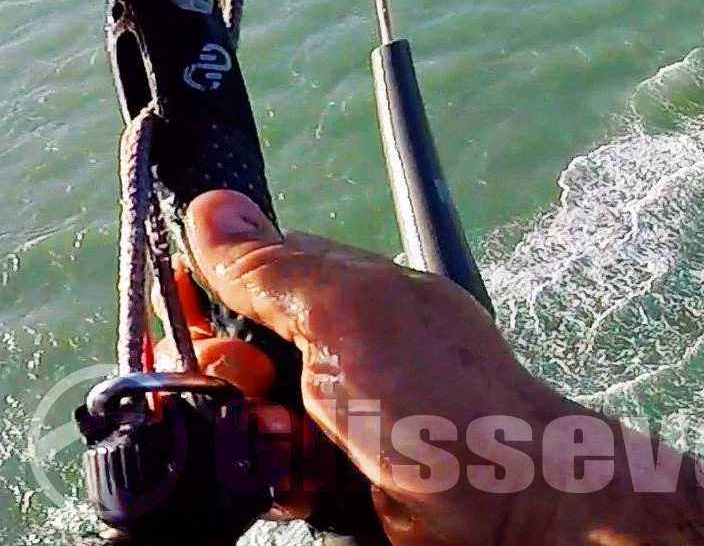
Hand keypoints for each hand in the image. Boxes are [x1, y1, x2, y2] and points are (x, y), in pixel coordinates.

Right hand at [186, 191, 703, 545]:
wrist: (506, 506)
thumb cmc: (443, 398)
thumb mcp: (347, 316)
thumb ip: (277, 269)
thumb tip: (214, 207)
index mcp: (358, 290)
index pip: (264, 267)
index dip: (218, 289)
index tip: (185, 310)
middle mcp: (353, 345)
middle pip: (250, 352)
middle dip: (236, 380)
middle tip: (263, 399)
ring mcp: (351, 412)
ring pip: (256, 419)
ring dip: (256, 439)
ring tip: (295, 449)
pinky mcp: (347, 477)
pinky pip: (278, 476)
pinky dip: (277, 482)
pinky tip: (300, 484)